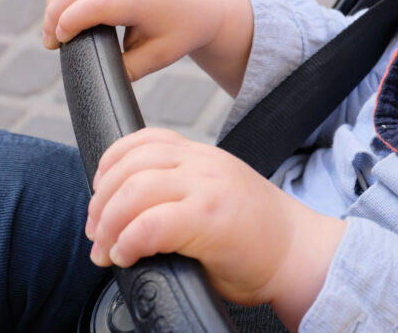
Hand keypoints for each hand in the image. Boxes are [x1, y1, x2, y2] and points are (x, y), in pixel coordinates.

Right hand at [43, 0, 252, 93]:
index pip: (91, 4)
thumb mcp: (158, 57)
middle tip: (51, 43)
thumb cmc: (181, 31)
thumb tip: (98, 80)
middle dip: (53, 16)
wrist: (202, 3)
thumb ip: (126, 69)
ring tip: (55, 26)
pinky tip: (64, 2)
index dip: (67, 22)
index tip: (58, 44)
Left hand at [86, 128, 344, 321]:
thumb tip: (124, 212)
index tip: (103, 201)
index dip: (109, 167)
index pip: (143, 140)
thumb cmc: (257, 237)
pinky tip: (127, 256)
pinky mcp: (208, 219)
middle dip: (100, 202)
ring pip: (134, 189)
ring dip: (108, 223)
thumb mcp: (215, 196)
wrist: (299, 253)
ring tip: (108, 249)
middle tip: (98, 234)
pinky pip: (149, 224)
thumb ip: (180, 190)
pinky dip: (127, 241)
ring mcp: (207, 188)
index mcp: (204, 156)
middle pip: (129, 164)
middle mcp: (204, 164)